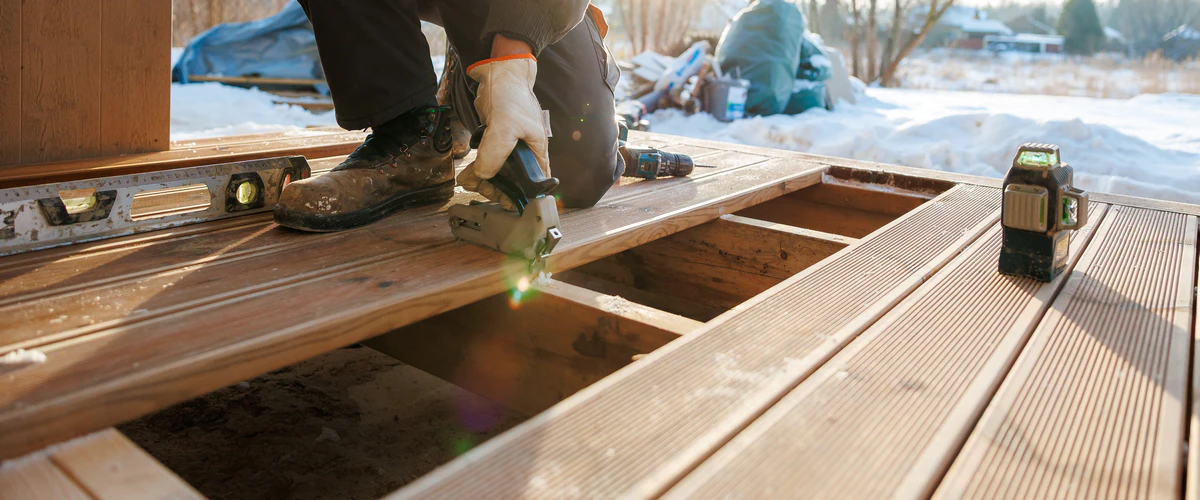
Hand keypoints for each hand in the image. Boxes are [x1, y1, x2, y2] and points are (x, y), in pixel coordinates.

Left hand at [457, 37, 549, 209]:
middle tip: (480, 189)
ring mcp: (510, 149)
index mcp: (537, 153)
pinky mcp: (496, 143)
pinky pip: (487, 162)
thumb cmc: (511, 96)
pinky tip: (466, 175)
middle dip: (496, 189)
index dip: (522, 198)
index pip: (535, 185)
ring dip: (483, 181)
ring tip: (468, 182)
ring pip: (498, 174)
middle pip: (513, 183)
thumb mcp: (505, 125)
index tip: (506, 205)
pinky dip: (478, 170)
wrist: (499, 73)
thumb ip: (495, 152)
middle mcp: (526, 154)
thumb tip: (483, 175)